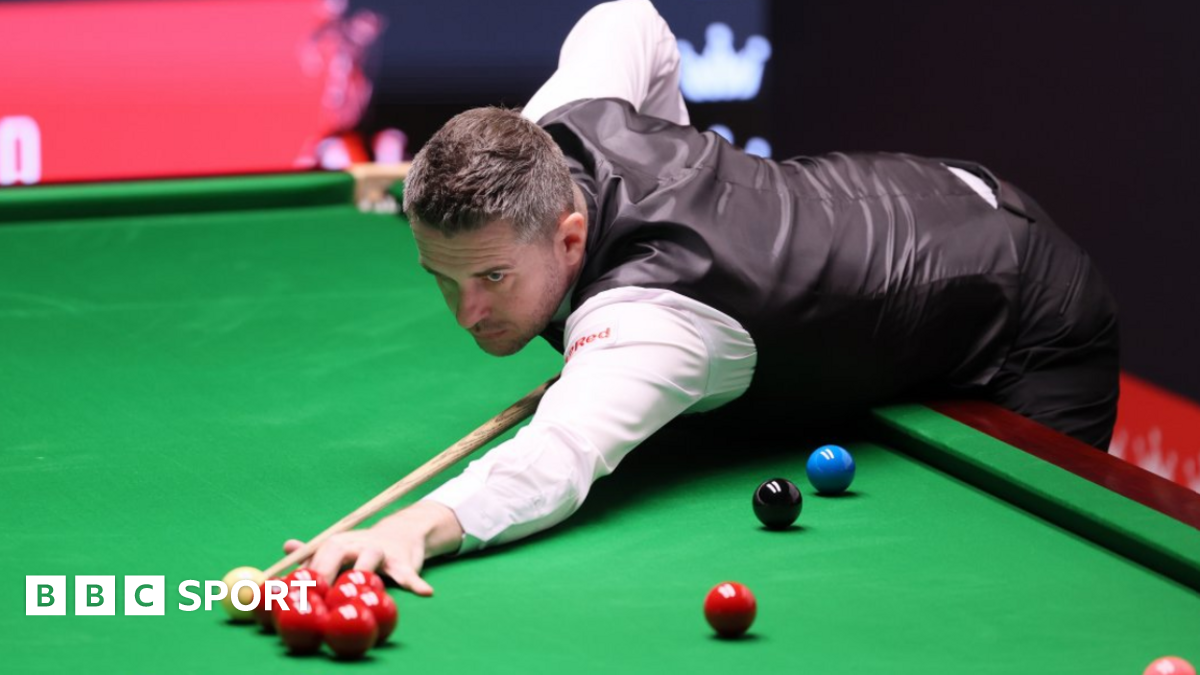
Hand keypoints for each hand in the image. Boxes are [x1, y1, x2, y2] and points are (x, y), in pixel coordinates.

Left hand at [283, 501, 463, 596]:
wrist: (402, 533)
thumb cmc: (362, 549)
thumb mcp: (337, 549)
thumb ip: (312, 554)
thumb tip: (286, 548)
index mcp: (336, 543)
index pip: (315, 557)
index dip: (303, 575)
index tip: (291, 593)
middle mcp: (355, 543)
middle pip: (336, 552)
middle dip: (325, 571)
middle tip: (317, 592)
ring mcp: (379, 551)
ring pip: (370, 560)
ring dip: (364, 573)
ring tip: (361, 587)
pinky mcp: (403, 561)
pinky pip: (408, 573)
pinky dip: (415, 583)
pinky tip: (423, 592)